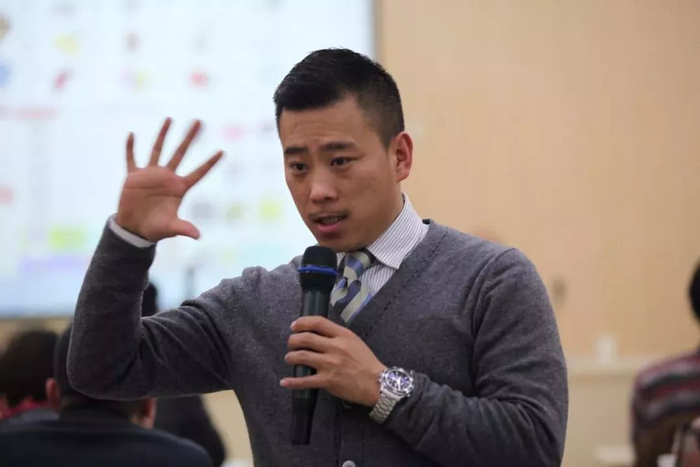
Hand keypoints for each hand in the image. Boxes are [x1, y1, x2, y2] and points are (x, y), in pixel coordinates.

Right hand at [116, 118, 223, 241]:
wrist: (134, 229)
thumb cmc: (155, 229)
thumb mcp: (170, 228)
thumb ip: (184, 229)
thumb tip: (197, 236)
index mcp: (179, 188)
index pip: (199, 172)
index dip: (210, 163)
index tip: (222, 151)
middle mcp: (167, 177)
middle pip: (181, 152)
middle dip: (190, 137)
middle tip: (199, 121)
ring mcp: (151, 174)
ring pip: (158, 149)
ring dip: (163, 135)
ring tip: (170, 119)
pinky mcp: (134, 176)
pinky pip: (132, 159)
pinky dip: (131, 148)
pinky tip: (132, 135)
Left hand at [281, 317, 385, 406]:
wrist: (376, 383)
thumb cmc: (366, 361)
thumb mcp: (354, 341)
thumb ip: (337, 336)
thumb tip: (317, 333)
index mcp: (342, 335)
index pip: (318, 322)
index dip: (302, 322)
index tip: (294, 326)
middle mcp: (335, 347)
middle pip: (306, 338)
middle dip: (293, 340)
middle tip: (290, 343)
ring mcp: (330, 364)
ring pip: (302, 357)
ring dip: (291, 357)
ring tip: (289, 358)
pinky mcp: (328, 381)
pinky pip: (305, 381)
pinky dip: (292, 382)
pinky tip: (285, 382)